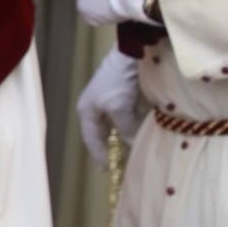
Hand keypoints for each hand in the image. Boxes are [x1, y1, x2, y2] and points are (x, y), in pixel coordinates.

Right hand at [77, 46, 141, 167]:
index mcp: (87, 110)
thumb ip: (125, 128)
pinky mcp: (123, 96)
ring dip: (123, 137)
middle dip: (110, 147)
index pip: (91, 139)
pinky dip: (132, 127)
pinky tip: (140, 135)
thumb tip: (132, 144)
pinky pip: (127, 118)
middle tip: (119, 163)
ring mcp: (109, 101)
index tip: (106, 169)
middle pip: (102, 133)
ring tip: (131, 152)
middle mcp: (95, 107)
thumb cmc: (118, 83)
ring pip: (116, 126)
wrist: (130, 56)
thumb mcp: (119, 108)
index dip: (98, 154)